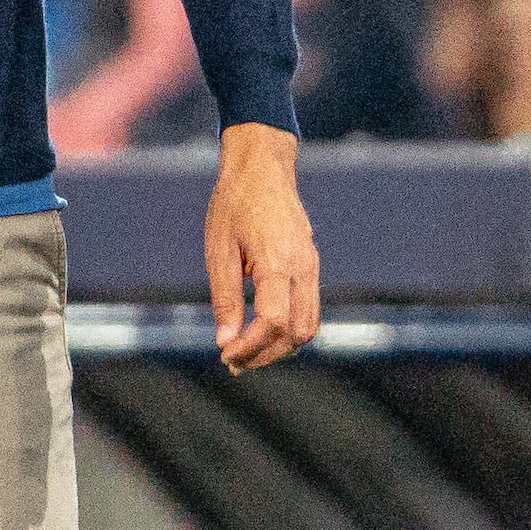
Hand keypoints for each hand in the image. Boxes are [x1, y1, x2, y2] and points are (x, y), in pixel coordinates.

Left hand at [202, 123, 318, 372]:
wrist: (262, 167)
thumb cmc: (234, 203)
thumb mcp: (219, 250)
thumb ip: (224, 298)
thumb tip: (224, 341)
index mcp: (278, 261)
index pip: (272, 322)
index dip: (250, 346)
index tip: (226, 356)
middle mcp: (303, 267)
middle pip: (296, 332)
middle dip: (266, 354)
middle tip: (234, 362)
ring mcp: (312, 266)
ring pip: (308, 325)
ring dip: (280, 346)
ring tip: (247, 352)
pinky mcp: (311, 264)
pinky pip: (309, 309)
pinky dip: (288, 329)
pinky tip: (261, 330)